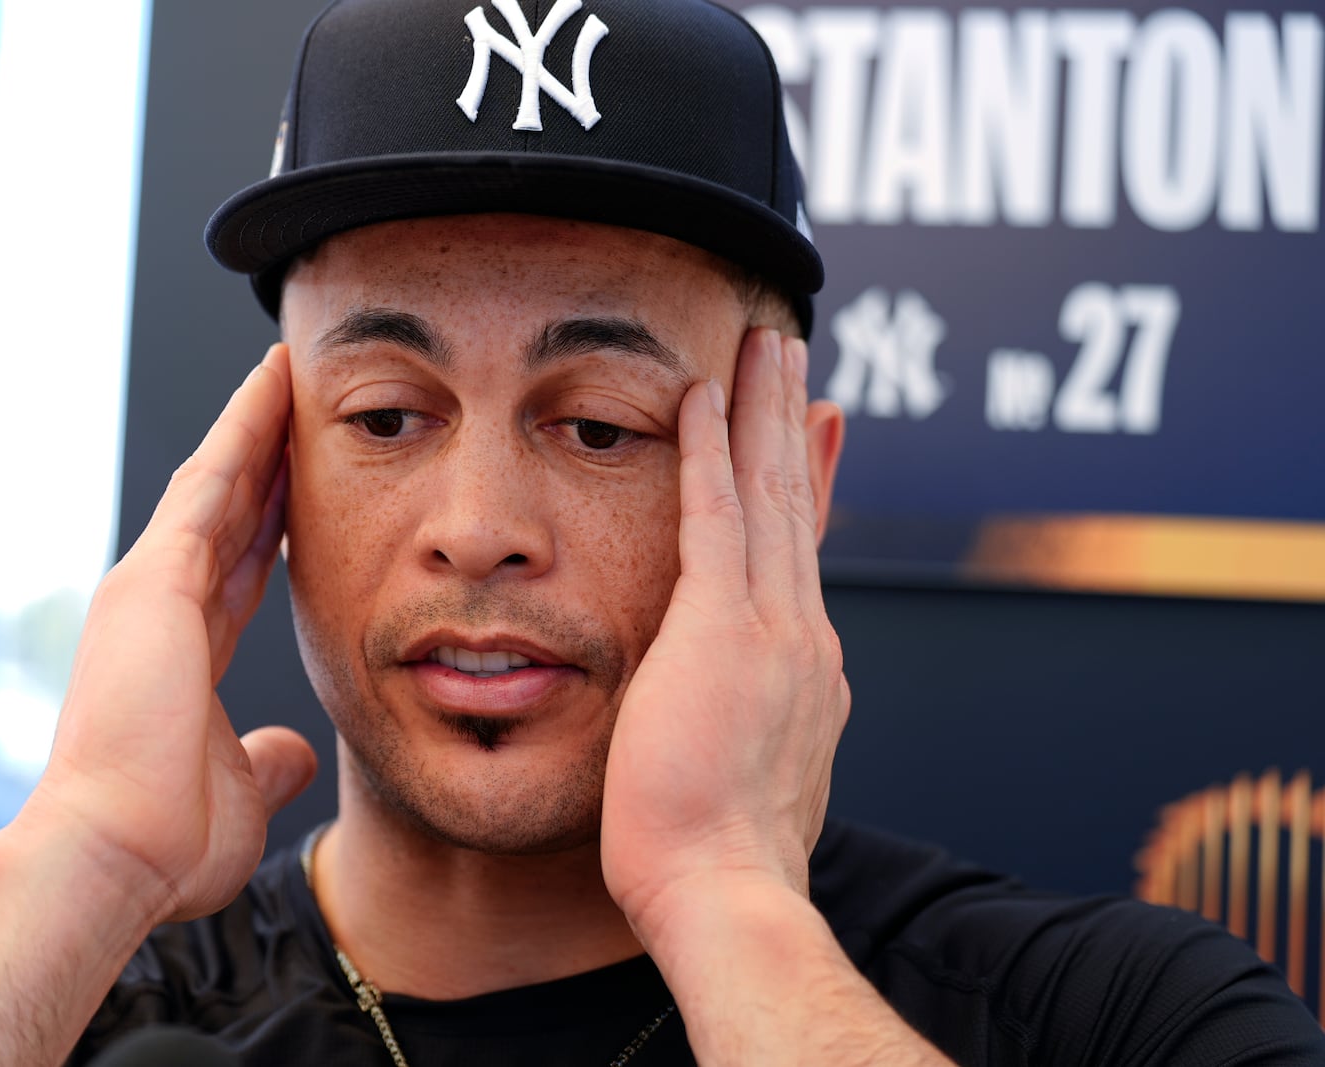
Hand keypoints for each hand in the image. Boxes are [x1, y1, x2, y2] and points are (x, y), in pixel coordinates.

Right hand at [22, 342, 316, 924]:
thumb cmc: (167, 841)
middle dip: (263, 457)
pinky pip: (208, 484)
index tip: (305, 482)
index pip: (240, 567)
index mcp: (180, 653)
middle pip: (225, 512)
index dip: (273, 520)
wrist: (114, 854)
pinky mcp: (151, 579)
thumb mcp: (242, 791)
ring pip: (214, 483)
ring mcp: (149, 589)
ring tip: (288, 372)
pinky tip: (270, 389)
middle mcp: (158, 610)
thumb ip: (269, 761)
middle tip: (298, 400)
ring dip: (253, 426)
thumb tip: (299, 754)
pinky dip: (241, 432)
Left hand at [601, 327, 846, 932]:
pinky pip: (716, 516)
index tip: (813, 432)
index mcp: (806, 670)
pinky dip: (712, 450)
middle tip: (792, 354)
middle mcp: (803, 635)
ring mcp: (771, 628)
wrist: (729, 895)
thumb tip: (752, 723)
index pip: (803, 555)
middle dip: (793, 423)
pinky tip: (703, 394)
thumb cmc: (718, 859)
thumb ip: (759, 731)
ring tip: (766, 342)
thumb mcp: (756, 779)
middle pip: (798, 504)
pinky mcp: (720, 629)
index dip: (809, 485)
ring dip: (763, 409)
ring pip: (770, 491)